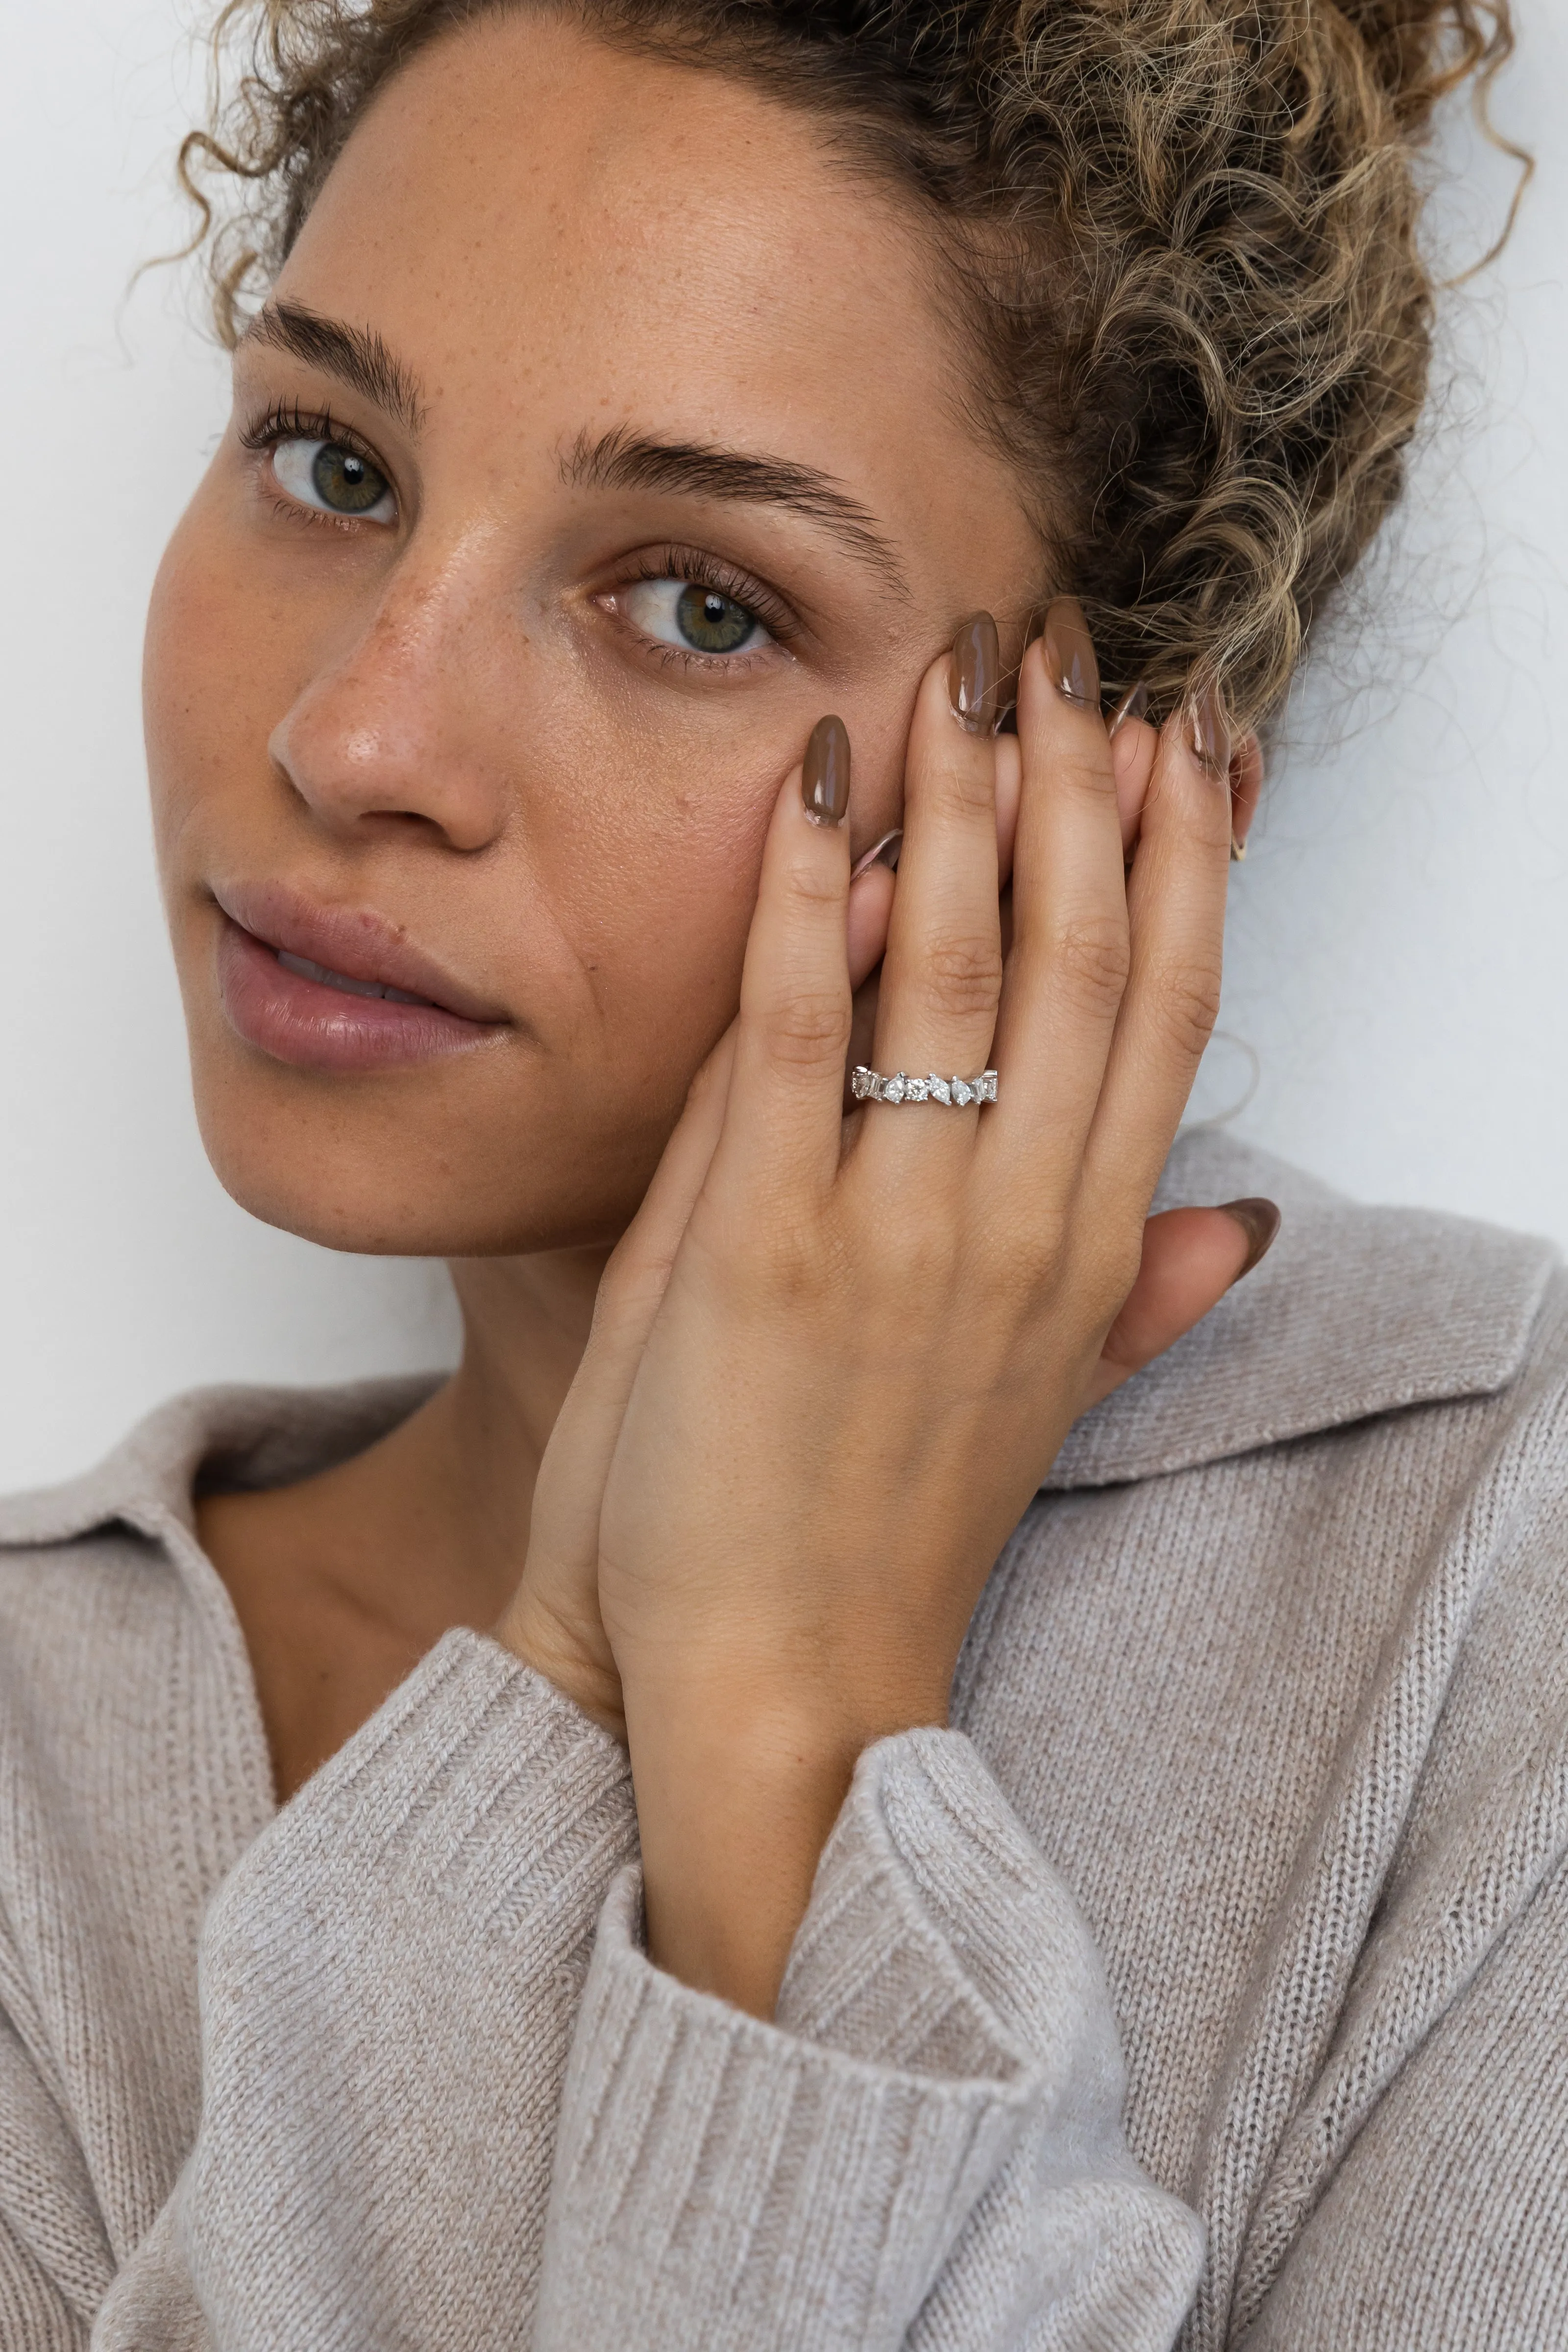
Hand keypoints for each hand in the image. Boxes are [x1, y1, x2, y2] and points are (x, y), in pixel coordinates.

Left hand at [505, 604, 1266, 2013]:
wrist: (774, 1691)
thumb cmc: (886, 1535)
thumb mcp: (1039, 1408)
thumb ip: (1134, 1292)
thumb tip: (1243, 1216)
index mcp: (1083, 1256)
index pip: (1164, 1017)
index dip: (1182, 864)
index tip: (1187, 740)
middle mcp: (1016, 1228)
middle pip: (1078, 962)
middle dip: (1082, 791)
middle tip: (1072, 650)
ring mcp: (896, 1234)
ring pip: (954, 969)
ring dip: (965, 804)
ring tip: (968, 673)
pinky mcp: (761, 1250)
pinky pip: (794, 1031)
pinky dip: (804, 897)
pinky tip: (818, 786)